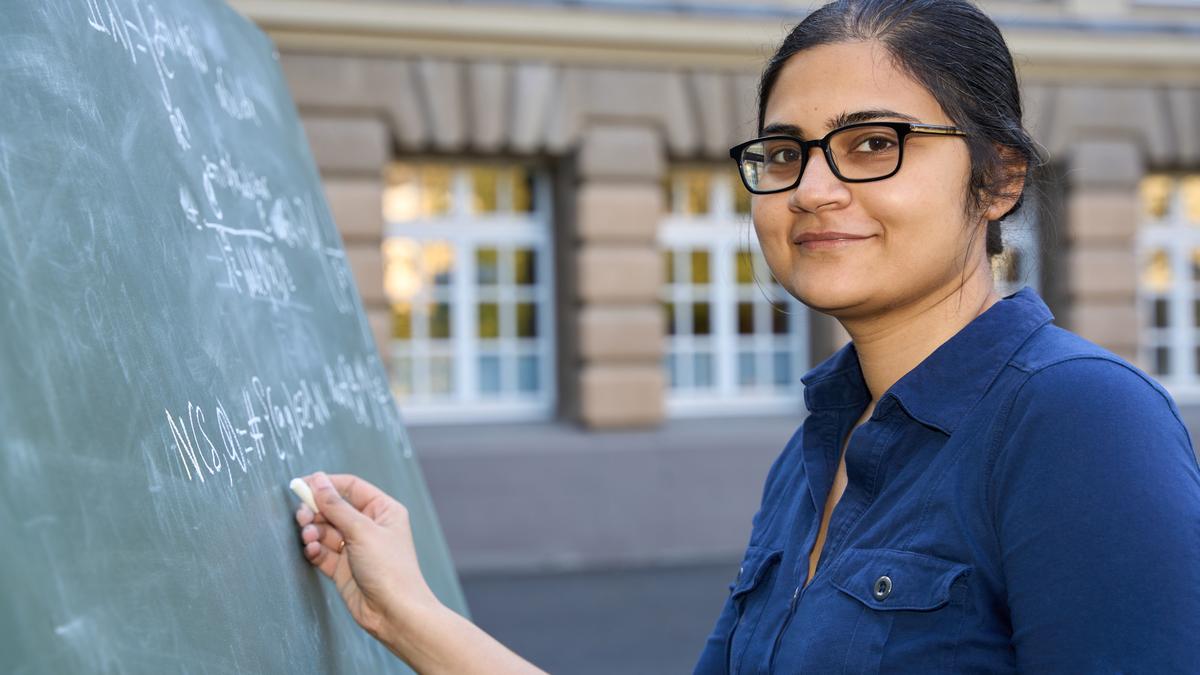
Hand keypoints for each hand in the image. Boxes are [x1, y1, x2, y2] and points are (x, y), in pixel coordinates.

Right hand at [294, 472, 439, 647]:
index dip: (326, 485)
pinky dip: (314, 549)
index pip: (351, 487)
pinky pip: (323, 551)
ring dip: (313, 531)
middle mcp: (369, 526)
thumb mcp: (362, 530)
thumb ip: (336, 506)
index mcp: (383, 510)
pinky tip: (311, 550)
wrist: (393, 612)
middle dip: (316, 511)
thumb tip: (318, 481)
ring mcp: (356, 548)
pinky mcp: (343, 568)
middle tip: (302, 516)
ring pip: (325, 530)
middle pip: (334, 509)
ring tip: (309, 537)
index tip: (302, 485)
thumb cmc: (390, 569)